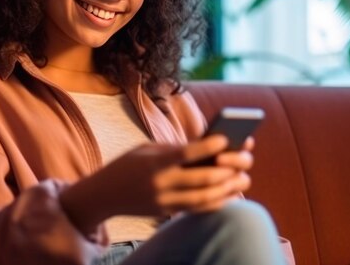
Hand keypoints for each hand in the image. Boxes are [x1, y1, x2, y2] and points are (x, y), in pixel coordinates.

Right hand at [59, 135, 253, 232]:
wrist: (104, 194)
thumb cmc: (128, 164)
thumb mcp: (146, 149)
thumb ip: (174, 149)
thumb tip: (209, 147)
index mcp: (153, 162)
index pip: (184, 153)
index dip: (207, 146)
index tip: (226, 137)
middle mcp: (160, 183)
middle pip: (201, 178)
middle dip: (228, 169)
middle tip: (246, 159)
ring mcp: (164, 201)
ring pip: (204, 197)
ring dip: (228, 188)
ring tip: (244, 178)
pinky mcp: (167, 212)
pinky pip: (197, 209)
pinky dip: (217, 202)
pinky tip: (230, 193)